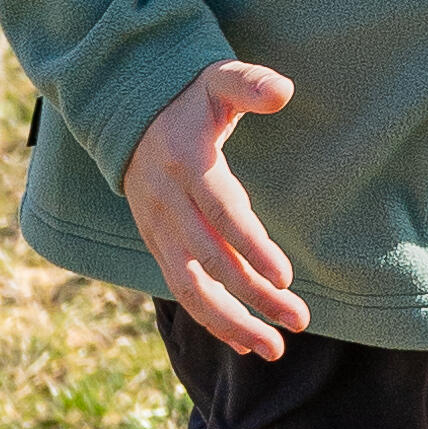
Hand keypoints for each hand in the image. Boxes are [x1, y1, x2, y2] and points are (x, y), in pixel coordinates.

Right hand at [125, 56, 305, 356]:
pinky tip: (244, 340)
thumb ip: (250, 84)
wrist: (128, 110)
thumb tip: (283, 91)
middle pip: (210, 261)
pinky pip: (179, 289)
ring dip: (230, 323)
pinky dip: (210, 319)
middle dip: (254, 296)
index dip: (251, 247)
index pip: (222, 213)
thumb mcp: (218, 79)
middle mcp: (167, 203)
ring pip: (189, 288)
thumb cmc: (189, 97)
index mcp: (187, 164)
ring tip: (273, 348)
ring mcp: (157, 228)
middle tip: (299, 319)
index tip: (285, 276)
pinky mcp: (155, 243)